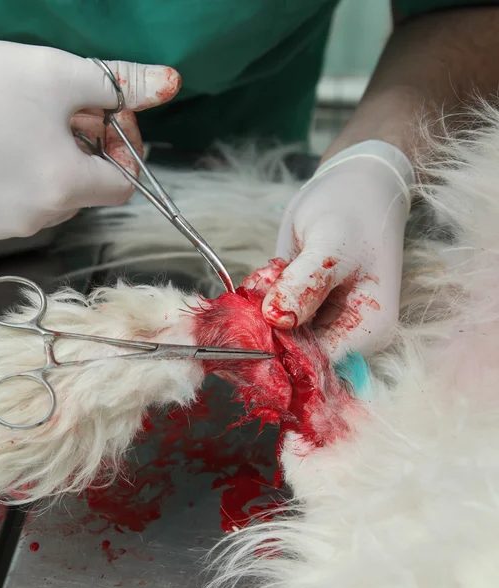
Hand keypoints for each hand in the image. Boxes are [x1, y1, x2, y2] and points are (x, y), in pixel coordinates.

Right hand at [0, 38, 180, 237]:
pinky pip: (32, 206)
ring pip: (63, 198)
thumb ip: (123, 85)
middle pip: (93, 189)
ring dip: (63, 166)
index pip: (126, 184)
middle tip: (70, 113)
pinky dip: (35, 181)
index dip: (125, 152)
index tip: (108, 120)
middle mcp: (44, 216)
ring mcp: (15, 225)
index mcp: (66, 184)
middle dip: (93, 152)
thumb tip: (170, 84)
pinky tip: (14, 149)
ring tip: (37, 128)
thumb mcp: (63, 75)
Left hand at [261, 141, 413, 358]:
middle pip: (293, 353)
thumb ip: (305, 285)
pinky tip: (273, 268)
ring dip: (261, 304)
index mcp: (367, 331)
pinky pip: (268, 314)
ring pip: (275, 333)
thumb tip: (276, 320)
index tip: (256, 323)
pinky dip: (261, 294)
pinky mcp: (300, 307)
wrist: (352, 186)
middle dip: (267, 322)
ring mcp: (320, 322)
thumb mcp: (330, 246)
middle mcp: (344, 334)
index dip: (282, 350)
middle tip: (267, 282)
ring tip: (277, 268)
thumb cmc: (353, 211)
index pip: (317, 364)